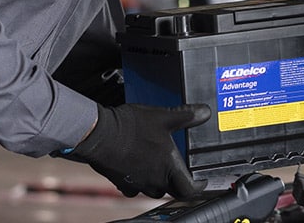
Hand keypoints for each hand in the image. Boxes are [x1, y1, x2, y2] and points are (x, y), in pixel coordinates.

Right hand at [69, 102, 211, 198]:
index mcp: (168, 168)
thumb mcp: (163, 117)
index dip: (199, 187)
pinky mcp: (122, 183)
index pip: (190, 189)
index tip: (201, 182)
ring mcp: (138, 184)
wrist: (99, 135)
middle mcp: (155, 180)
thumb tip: (204, 112)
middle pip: (172, 191)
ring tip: (159, 167)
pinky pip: (135, 188)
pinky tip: (137, 168)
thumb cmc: (130, 128)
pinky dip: (139, 180)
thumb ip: (186, 116)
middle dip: (179, 184)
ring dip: (159, 181)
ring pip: (154, 189)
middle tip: (181, 175)